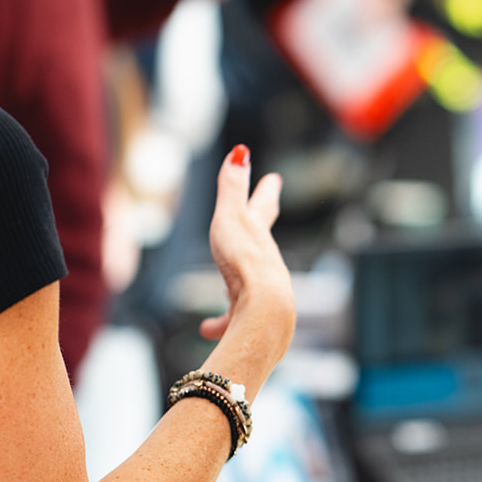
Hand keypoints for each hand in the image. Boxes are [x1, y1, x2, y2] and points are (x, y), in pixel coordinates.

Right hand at [204, 146, 294, 353]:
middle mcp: (264, 262)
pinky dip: (220, 323)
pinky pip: (233, 319)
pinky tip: (207, 329)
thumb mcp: (232, 219)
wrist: (265, 313)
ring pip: (246, 283)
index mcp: (257, 236)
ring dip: (234, 284)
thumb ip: (232, 188)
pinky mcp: (252, 317)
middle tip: (267, 210)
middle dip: (259, 226)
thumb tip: (240, 151)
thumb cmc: (246, 263)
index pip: (262, 208)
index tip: (274, 180)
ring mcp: (261, 291)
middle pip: (260, 241)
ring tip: (226, 291)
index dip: (265, 193)